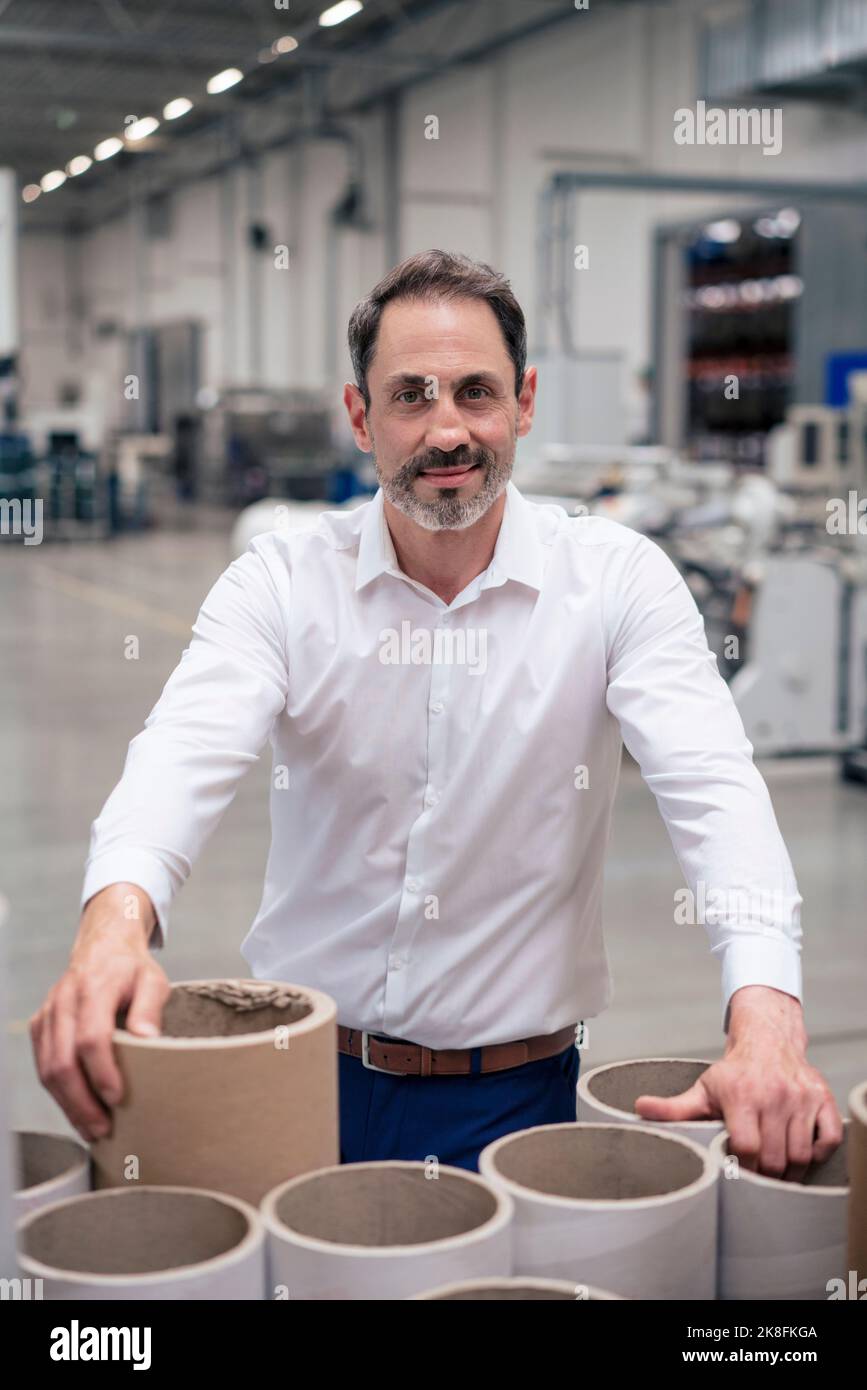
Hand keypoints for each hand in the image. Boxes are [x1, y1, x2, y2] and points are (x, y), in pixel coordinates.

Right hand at [30, 883, 169, 1142]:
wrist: (102, 946)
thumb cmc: (130, 968)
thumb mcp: (153, 980)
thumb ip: (149, 1008)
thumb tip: (148, 1040)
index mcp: (94, 988)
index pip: (91, 1037)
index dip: (102, 1072)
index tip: (117, 1098)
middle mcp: (64, 1002)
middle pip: (63, 1062)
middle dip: (81, 1102)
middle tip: (103, 1129)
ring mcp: (48, 1015)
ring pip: (48, 1070)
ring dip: (68, 1105)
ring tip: (92, 1128)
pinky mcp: (40, 1026)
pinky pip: (42, 1066)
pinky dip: (58, 1093)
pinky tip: (77, 1111)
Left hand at [633, 986, 842, 1179]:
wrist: (768, 1039)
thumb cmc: (734, 1072)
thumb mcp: (703, 1089)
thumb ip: (674, 1108)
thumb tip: (639, 1110)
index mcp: (741, 1095)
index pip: (746, 1147)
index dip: (742, 1166)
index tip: (737, 1171)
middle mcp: (773, 1094)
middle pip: (775, 1158)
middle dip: (766, 1175)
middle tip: (758, 1177)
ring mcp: (800, 1098)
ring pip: (802, 1155)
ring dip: (791, 1171)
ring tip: (778, 1169)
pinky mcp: (822, 1098)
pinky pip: (829, 1140)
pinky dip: (818, 1153)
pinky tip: (802, 1150)